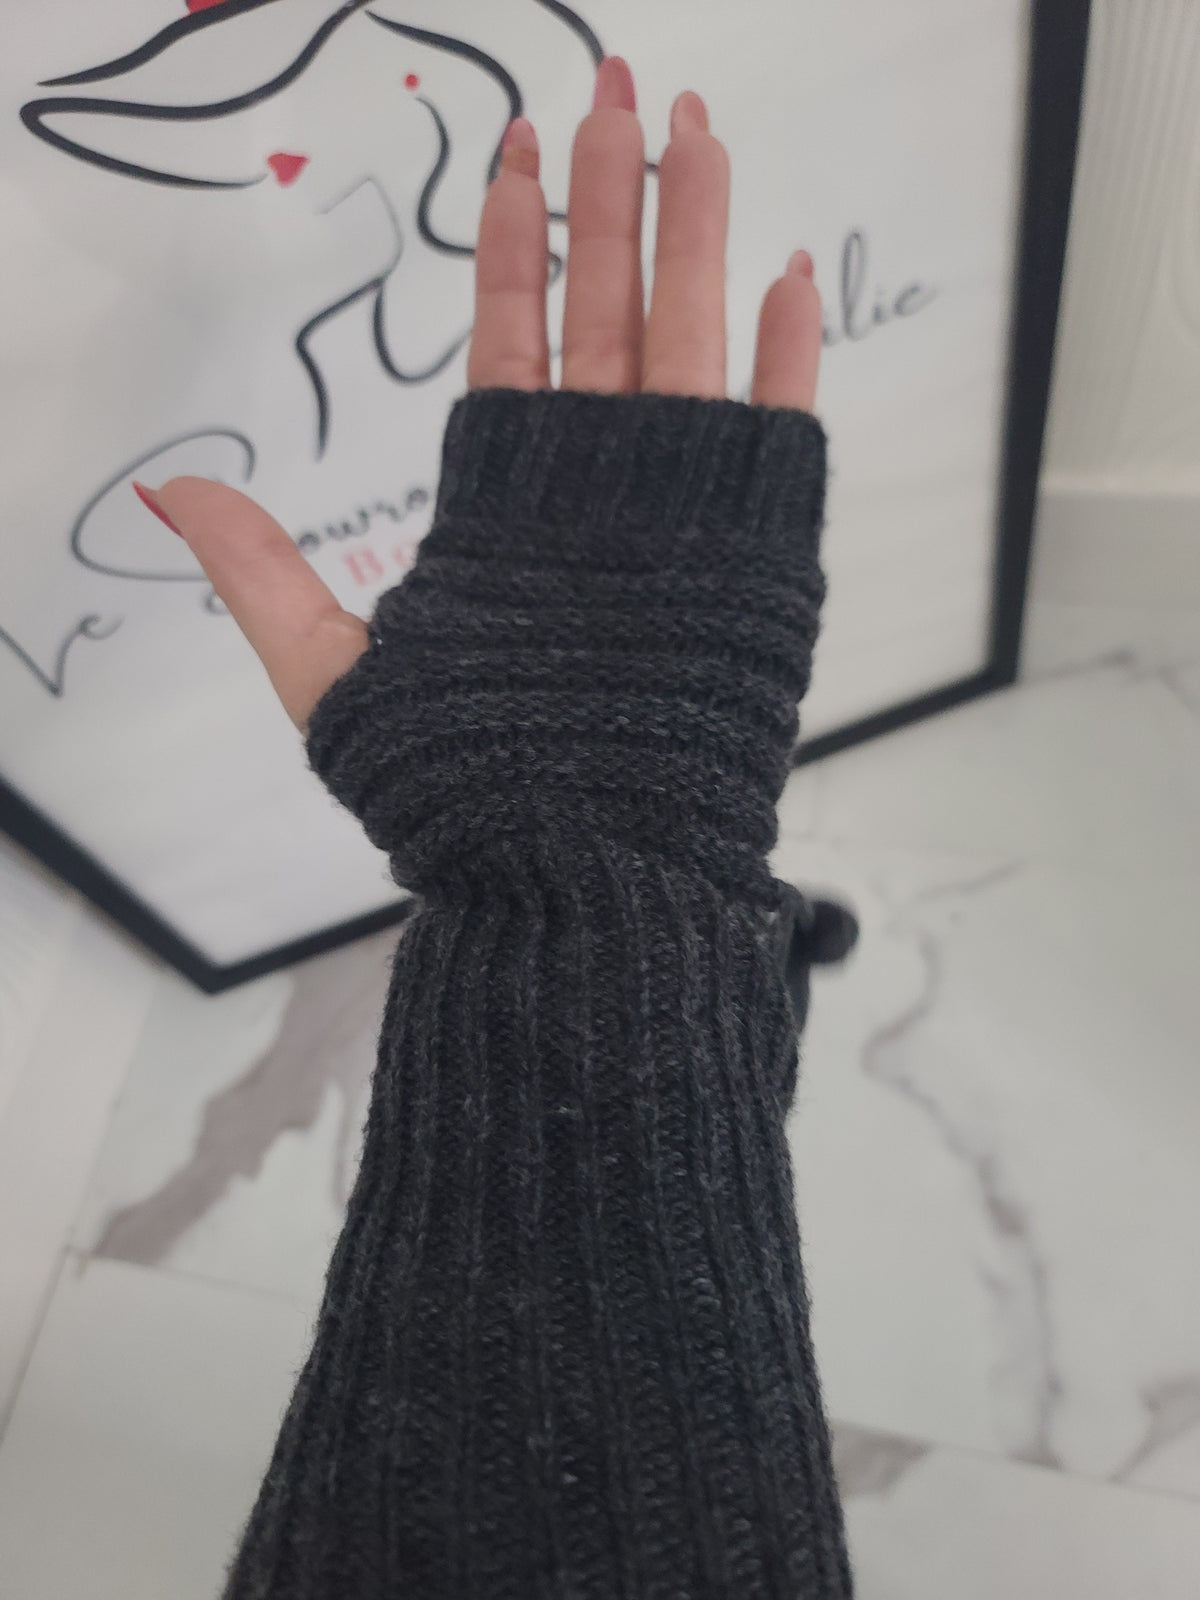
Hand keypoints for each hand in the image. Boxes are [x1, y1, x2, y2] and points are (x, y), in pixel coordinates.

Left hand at [136, 56, 822, 735]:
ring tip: (694, 131)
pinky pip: (775, 429)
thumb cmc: (460, 784)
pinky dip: (785, 353)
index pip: (513, 338)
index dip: (515, 240)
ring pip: (687, 341)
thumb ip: (264, 576)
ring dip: (695, 234)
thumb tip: (176, 494)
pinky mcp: (749, 549)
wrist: (578, 864)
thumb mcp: (330, 676)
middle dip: (611, 197)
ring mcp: (675, 511)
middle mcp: (594, 488)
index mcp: (506, 499)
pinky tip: (784, 270)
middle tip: (615, 87)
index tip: (514, 146)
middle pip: (605, 311)